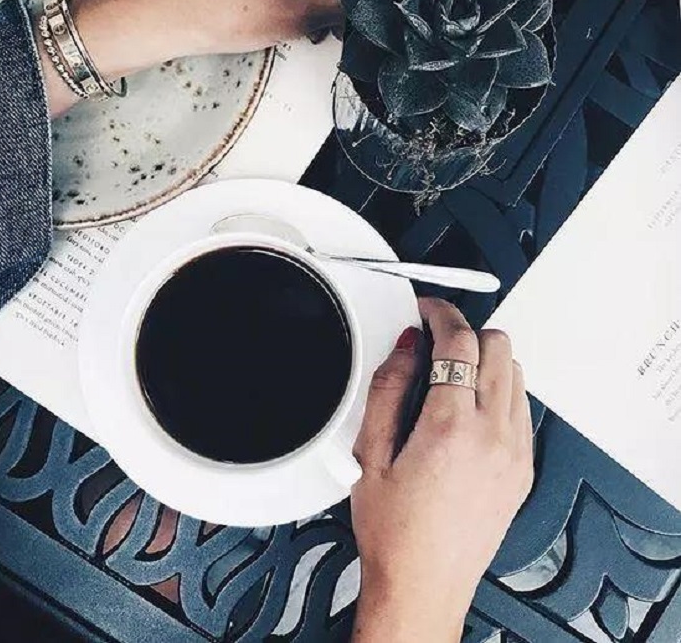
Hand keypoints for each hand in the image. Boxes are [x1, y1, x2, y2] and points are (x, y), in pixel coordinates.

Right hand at [351, 298, 533, 642]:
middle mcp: (494, 436)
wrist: (425, 585)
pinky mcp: (524, 468)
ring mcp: (516, 453)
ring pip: (516, 372)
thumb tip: (405, 347)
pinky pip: (522, 406)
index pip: (460, 341)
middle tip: (436, 340)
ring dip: (486, 359)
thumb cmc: (395, 531)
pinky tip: (470, 407)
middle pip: (500, 346)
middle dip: (466, 331)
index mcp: (451, 427)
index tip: (428, 310)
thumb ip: (387, 389)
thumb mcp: (370, 454)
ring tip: (451, 374)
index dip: (441, 313)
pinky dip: (500, 389)